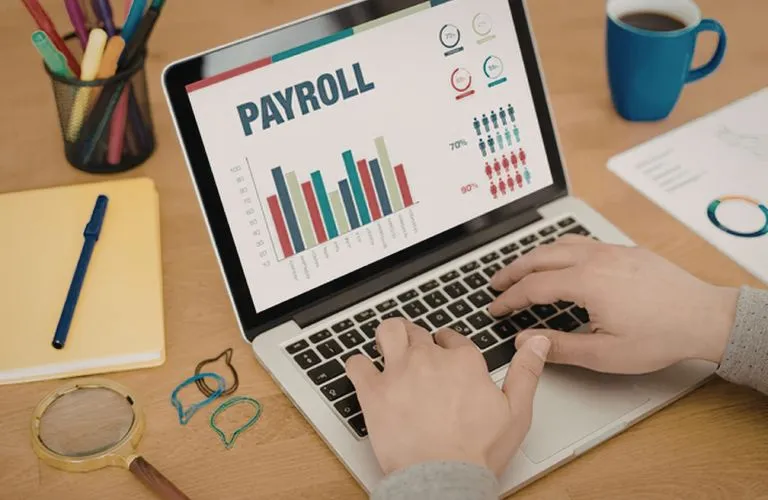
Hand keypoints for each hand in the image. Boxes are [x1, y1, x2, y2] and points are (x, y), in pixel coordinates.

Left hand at [345, 319, 550, 475]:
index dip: (447, 345)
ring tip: (388, 348)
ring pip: (387, 332)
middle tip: (416, 356)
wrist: (443, 477)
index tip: (445, 355)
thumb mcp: (517, 412)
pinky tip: (363, 373)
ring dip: (388, 337)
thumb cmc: (478, 452)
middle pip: (418, 333)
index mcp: (463, 361)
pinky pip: (356, 364)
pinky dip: (358, 366)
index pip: (451, 338)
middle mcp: (429, 359)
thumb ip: (527, 372)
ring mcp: (398, 371)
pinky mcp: (373, 390)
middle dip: (417, 340)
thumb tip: (538, 342)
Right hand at [489, 235, 738, 373]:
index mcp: (586, 282)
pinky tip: (559, 259)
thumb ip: (560, 347)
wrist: (704, 317)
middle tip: (496, 283)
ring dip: (534, 256)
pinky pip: (581, 241)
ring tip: (520, 269)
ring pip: (560, 243)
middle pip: (539, 257)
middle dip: (513, 270)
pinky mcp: (625, 250)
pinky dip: (559, 249)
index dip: (509, 298)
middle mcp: (595, 259)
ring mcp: (611, 250)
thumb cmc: (660, 336)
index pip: (533, 286)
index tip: (495, 307)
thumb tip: (527, 342)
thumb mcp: (605, 353)